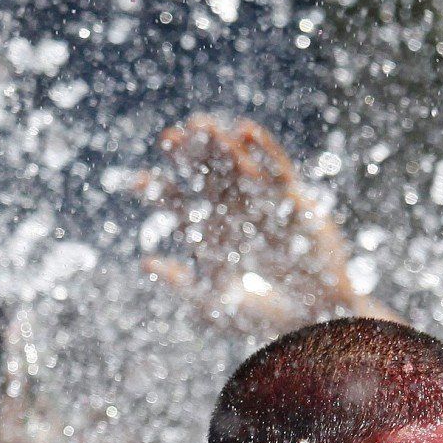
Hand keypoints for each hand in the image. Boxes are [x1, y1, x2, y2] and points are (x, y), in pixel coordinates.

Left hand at [132, 116, 358, 332]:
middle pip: (204, 177)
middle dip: (187, 157)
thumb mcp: (212, 302)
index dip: (157, 193)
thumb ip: (180, 283)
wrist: (307, 318)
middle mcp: (232, 214)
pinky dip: (263, 150)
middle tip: (168, 138)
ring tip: (200, 124)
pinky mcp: (290, 200)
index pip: (177, 207)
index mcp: (209, 236)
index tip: (135, 181)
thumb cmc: (260, 317)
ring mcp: (260, 204)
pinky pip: (275, 168)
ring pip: (236, 167)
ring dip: (219, 146)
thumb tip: (144, 262)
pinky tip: (244, 130)